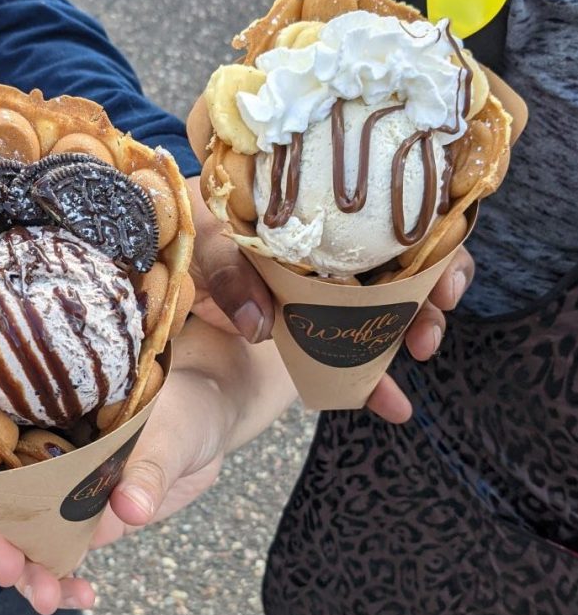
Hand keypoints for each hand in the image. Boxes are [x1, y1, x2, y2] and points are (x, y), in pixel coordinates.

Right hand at [0, 317, 292, 613]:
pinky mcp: (96, 516)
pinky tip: (83, 597)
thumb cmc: (186, 404)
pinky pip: (69, 551)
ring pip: (36, 537)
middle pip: (11, 507)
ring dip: (36, 574)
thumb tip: (130, 512)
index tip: (1, 542)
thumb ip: (150, 469)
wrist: (214, 417)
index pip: (4, 463)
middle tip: (22, 583)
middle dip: (9, 549)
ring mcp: (72, 491)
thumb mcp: (171, 429)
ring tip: (52, 602)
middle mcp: (53, 457)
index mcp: (53, 422)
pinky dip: (67, 578)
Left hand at [186, 176, 474, 422]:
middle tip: (435, 315)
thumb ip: (230, 273)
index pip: (396, 210)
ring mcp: (335, 285)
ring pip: (396, 302)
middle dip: (438, 286)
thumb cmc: (195, 234)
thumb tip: (260, 325)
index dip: (432, 237)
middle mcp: (340, 242)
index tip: (442, 269)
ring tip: (421, 348)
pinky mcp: (322, 324)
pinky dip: (377, 378)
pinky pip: (359, 347)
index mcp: (325, 207)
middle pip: (412, 255)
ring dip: (419, 325)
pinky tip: (393, 407)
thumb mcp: (207, 242)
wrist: (173, 262)